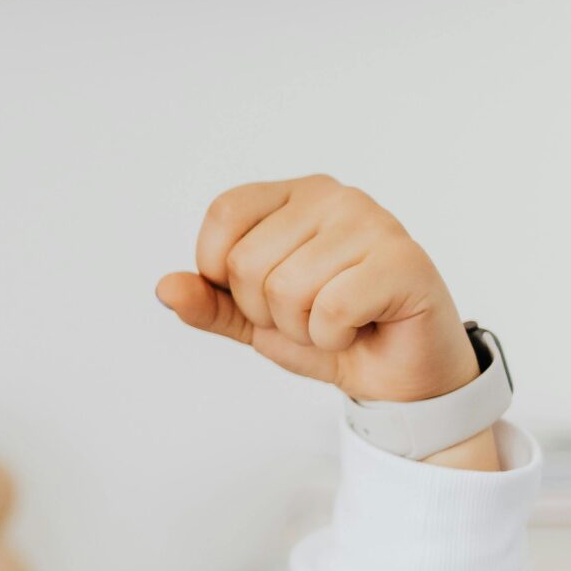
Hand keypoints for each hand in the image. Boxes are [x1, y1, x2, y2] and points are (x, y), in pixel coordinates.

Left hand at [156, 173, 478, 404]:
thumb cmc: (328, 332)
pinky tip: (358, 329)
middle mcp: (335, 196)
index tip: (259, 294)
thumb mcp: (252, 321)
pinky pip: (331, 309)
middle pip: (247, 262)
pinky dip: (332, 337)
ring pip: (286, 289)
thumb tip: (165, 287)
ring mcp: (374, 223)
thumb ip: (207, 302)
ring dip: (301, 328)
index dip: (221, 272)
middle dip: (266, 312)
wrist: (395, 375)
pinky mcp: (405, 261)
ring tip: (335, 323)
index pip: (224, 215)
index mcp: (294, 195)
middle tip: (308, 316)